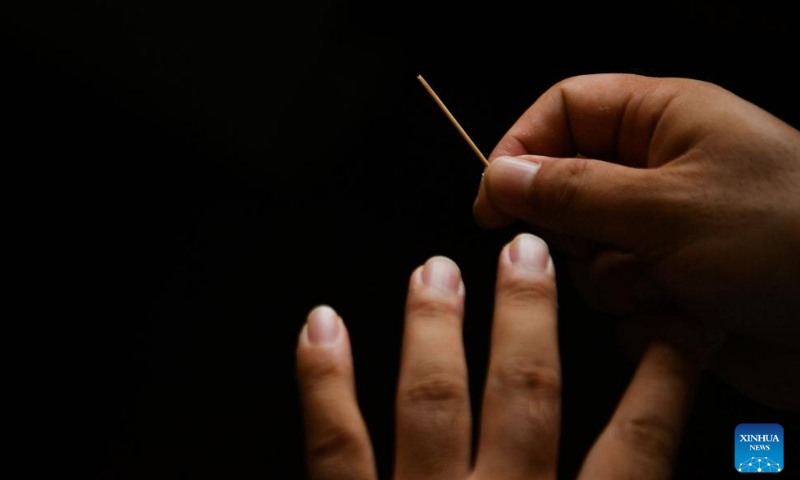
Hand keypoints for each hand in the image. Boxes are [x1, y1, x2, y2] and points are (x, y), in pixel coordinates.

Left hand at [297, 234, 710, 479]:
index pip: (634, 451)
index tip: (674, 331)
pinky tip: (320, 324)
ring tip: (434, 270)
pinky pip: (335, 445)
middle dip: (530, 319)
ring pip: (433, 402)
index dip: (660, 384)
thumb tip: (635, 468)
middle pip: (526, 398)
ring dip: (437, 326)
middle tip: (530, 254)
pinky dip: (324, 379)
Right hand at [473, 74, 799, 408]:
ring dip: (617, 282)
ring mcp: (665, 235)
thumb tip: (501, 176)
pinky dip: (645, 318)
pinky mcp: (675, 289)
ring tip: (673, 285)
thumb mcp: (665, 206)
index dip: (520, 148)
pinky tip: (693, 316)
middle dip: (577, 232)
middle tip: (609, 246)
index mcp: (662, 123)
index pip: (563, 111)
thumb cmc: (791, 238)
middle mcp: (659, 175)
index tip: (494, 200)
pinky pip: (618, 304)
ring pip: (587, 258)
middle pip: (564, 191)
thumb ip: (571, 190)